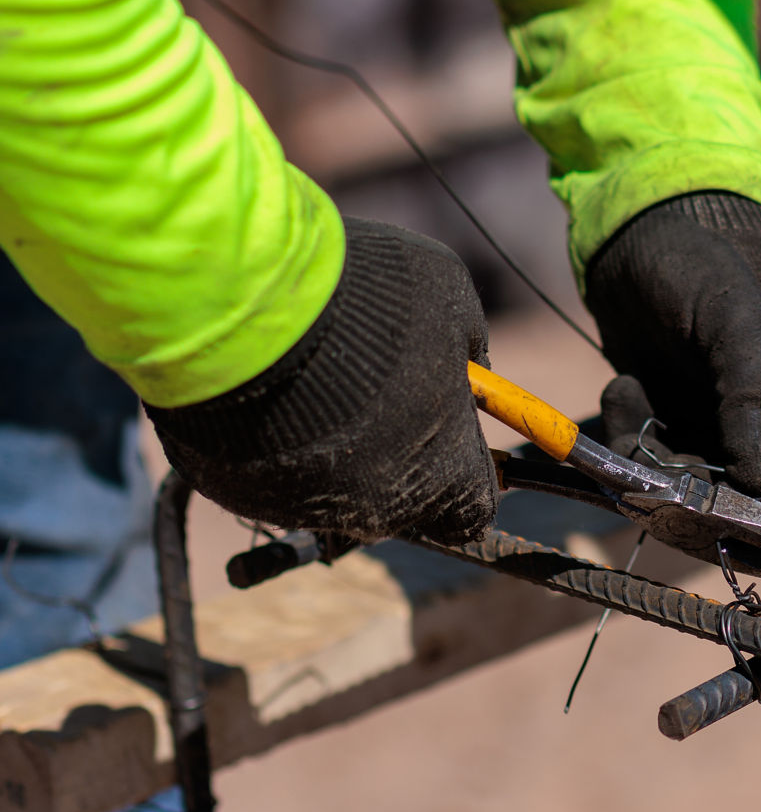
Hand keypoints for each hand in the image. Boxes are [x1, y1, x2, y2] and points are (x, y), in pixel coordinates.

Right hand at [145, 217, 497, 543]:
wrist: (243, 301)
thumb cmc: (367, 301)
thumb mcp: (450, 301)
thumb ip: (469, 347)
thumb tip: (468, 364)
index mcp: (444, 478)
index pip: (473, 509)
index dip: (467, 469)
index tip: (453, 429)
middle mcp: (378, 510)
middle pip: (400, 500)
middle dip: (398, 450)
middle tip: (380, 389)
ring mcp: (302, 508)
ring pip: (330, 485)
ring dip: (331, 442)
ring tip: (316, 374)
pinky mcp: (237, 492)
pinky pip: (267, 469)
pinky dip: (271, 436)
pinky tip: (266, 382)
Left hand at [585, 192, 760, 535]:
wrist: (641, 221)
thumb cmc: (709, 252)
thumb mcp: (738, 315)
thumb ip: (758, 398)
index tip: (753, 508)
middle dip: (715, 501)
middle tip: (668, 466)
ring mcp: (731, 432)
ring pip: (708, 501)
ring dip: (661, 472)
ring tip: (631, 400)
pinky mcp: (682, 430)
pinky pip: (660, 476)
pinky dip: (633, 448)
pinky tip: (624, 391)